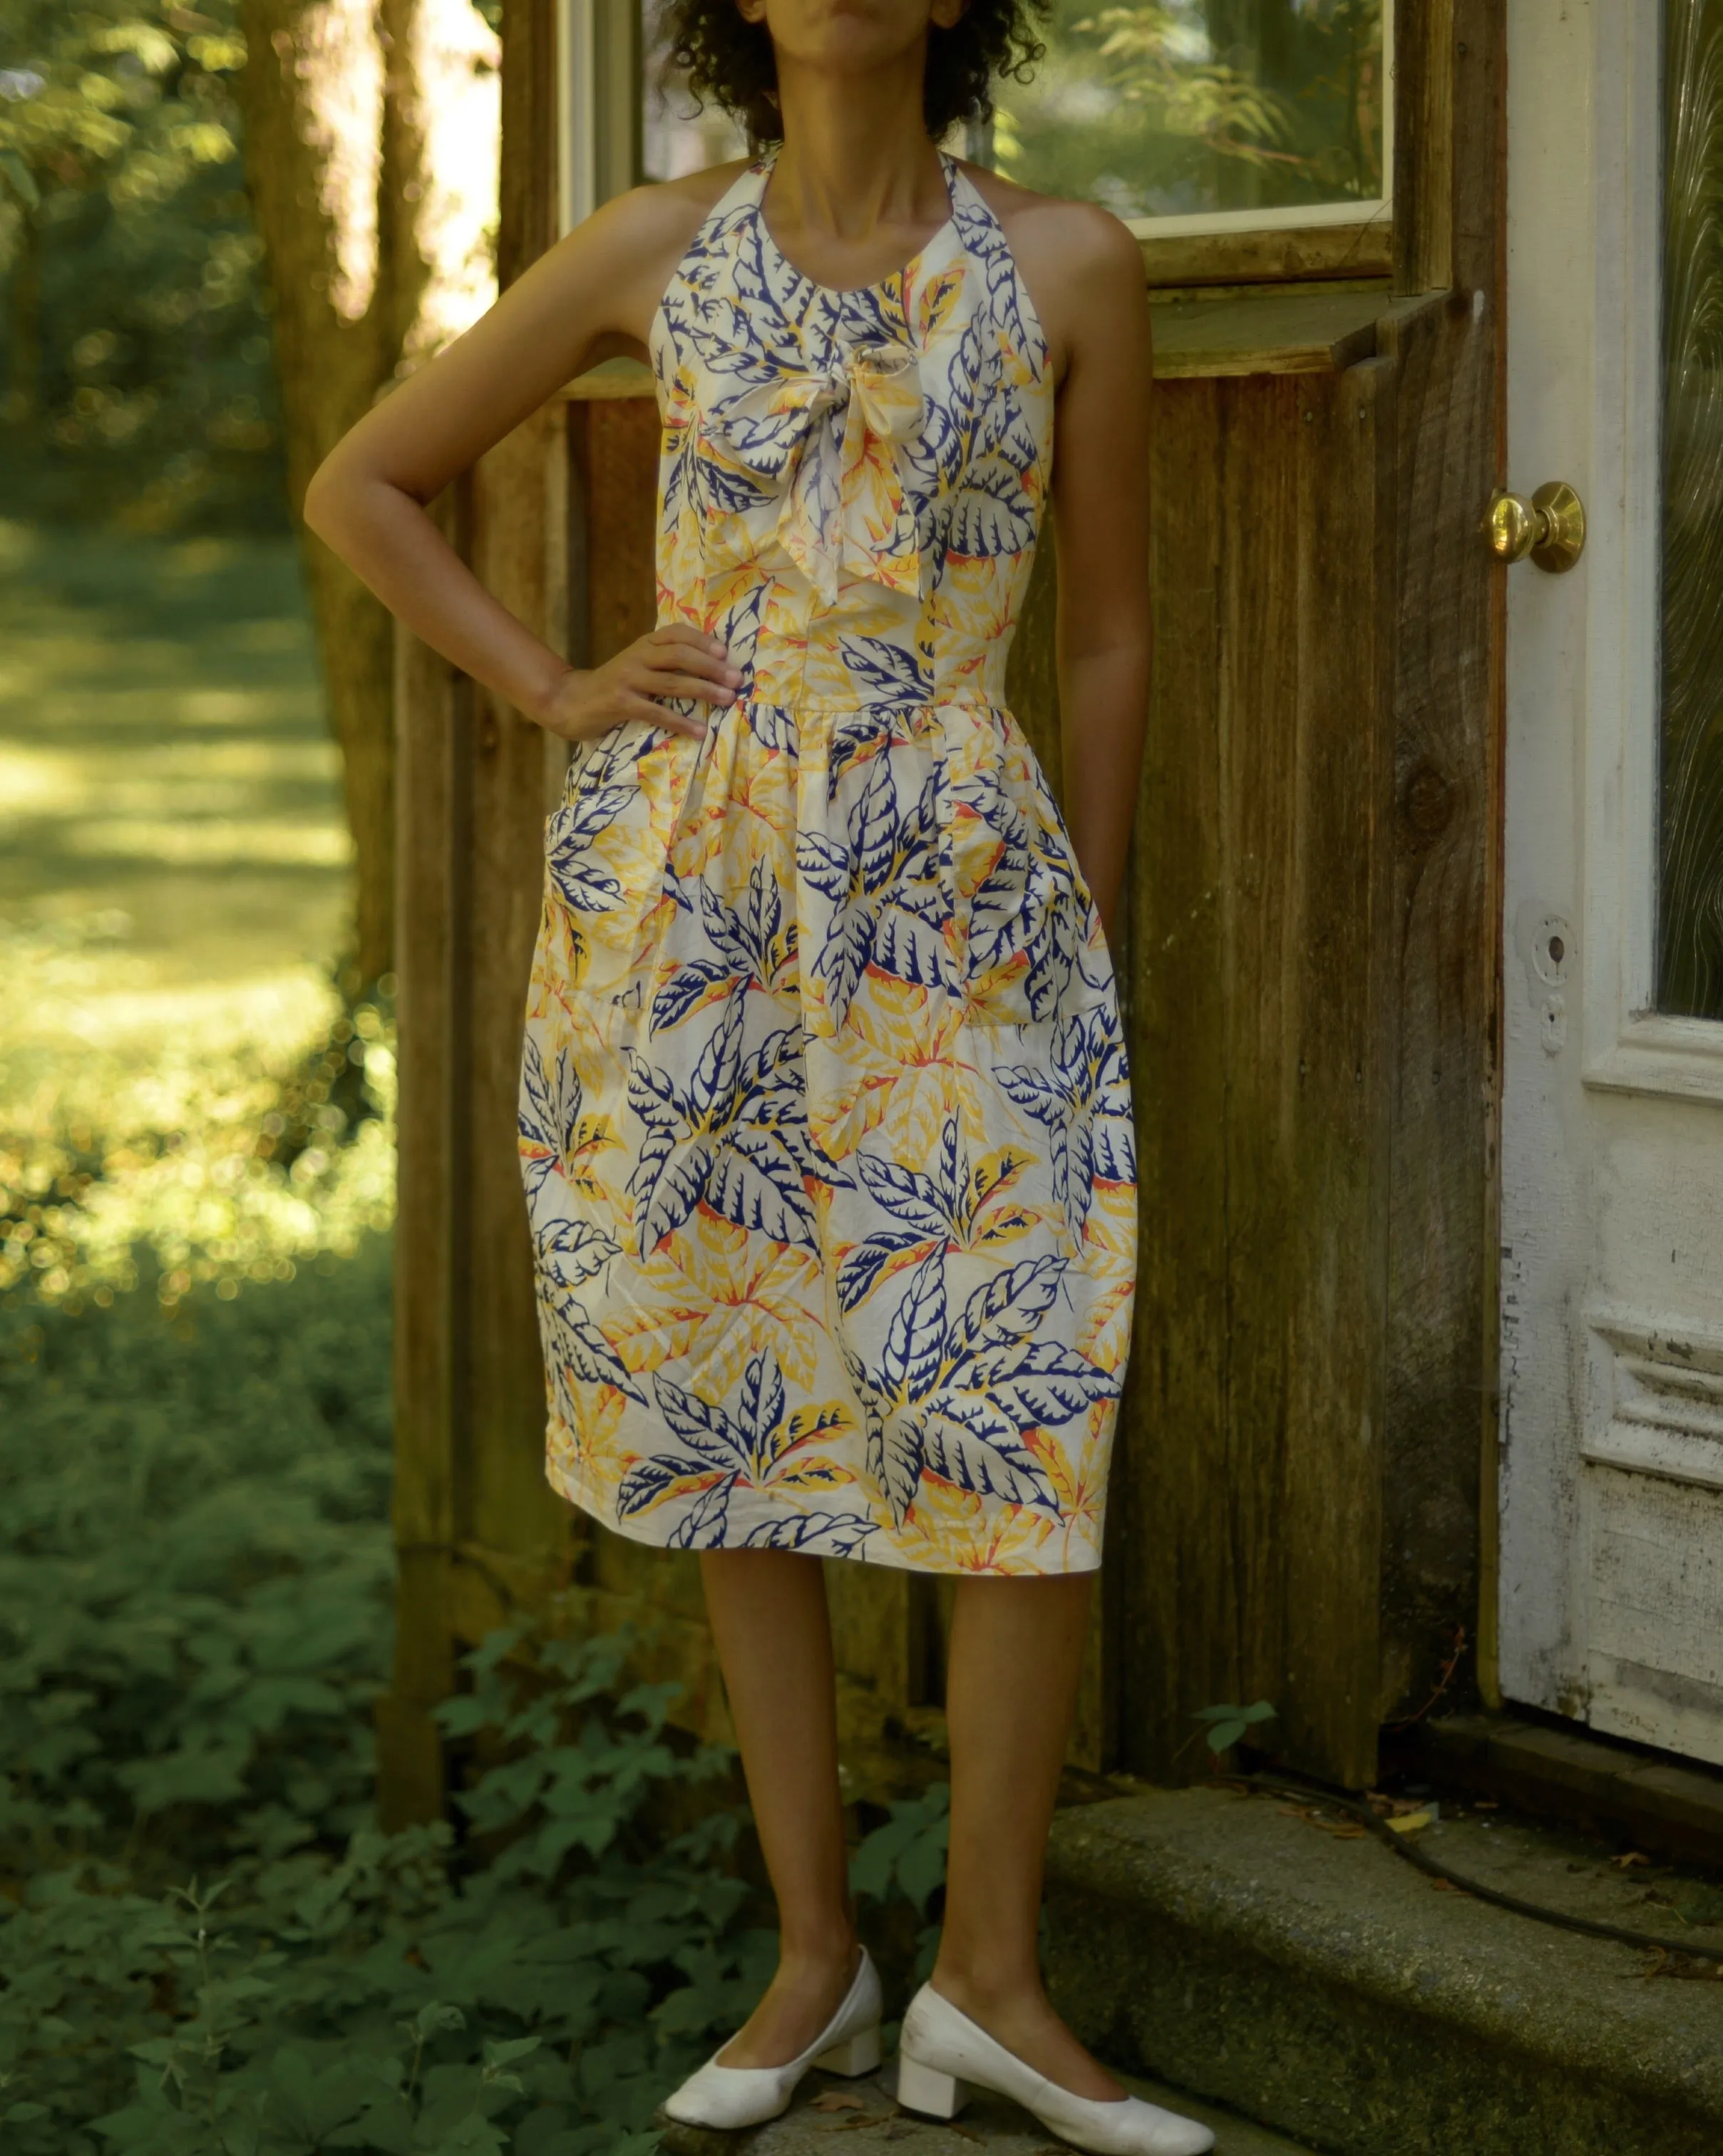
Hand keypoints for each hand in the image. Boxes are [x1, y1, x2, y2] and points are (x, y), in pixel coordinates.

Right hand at [535, 624, 740, 742]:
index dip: (702, 640)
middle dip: (711, 667)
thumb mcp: (637, 665)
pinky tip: (700, 731)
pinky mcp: (620, 703)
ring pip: (673, 683)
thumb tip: (708, 668)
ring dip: (704, 691)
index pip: (677, 633)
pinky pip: (657, 713)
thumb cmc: (612, 686)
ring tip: (728, 700)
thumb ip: (663, 662)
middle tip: (736, 679)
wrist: (570, 700)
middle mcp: (637, 657)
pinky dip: (681, 723)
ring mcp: (628, 679)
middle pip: (680, 655)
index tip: (726, 652)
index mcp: (644, 644)